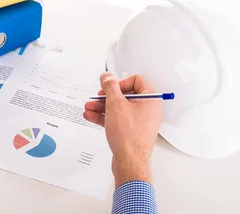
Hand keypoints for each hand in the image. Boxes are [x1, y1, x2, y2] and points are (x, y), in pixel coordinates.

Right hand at [84, 72, 163, 187]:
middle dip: (107, 96)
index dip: (120, 82)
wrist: (130, 163)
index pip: (136, 80)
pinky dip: (106, 117)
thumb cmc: (129, 137)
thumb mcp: (115, 104)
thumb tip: (107, 76)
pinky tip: (92, 117)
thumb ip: (110, 87)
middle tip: (97, 97)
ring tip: (89, 107)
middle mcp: (148, 110)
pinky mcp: (133, 132)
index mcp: (150, 100)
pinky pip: (118, 120)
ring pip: (119, 108)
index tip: (109, 87)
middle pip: (125, 95)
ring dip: (103, 106)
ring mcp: (140, 122)